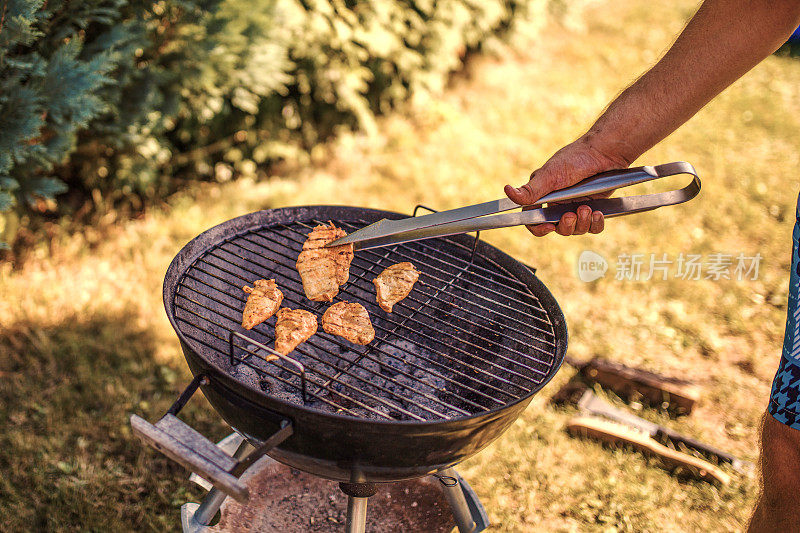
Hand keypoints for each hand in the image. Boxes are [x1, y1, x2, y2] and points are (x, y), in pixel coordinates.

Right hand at [504, 135, 630, 235]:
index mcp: (543, 195)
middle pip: (557, 228)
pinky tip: (598, 213)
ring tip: (588, 209)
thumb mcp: (550, 175)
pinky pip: (593, 227)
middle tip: (572, 215)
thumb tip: (507, 192)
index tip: (548, 227)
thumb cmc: (576, 158)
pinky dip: (596, 224)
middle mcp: (559, 203)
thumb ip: (530, 190)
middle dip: (565, 226)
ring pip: (576, 230)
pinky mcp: (595, 208)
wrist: (606, 152)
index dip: (538, 228)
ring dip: (582, 224)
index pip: (533, 219)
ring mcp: (577, 206)